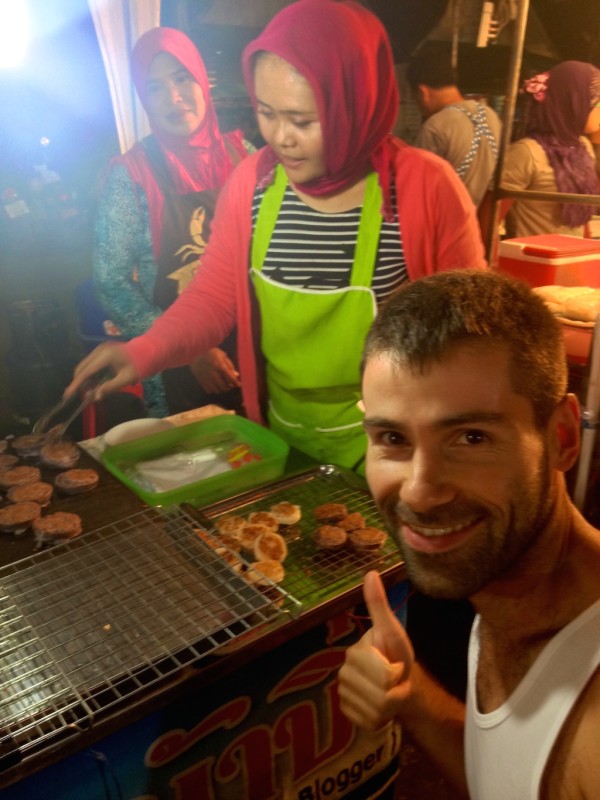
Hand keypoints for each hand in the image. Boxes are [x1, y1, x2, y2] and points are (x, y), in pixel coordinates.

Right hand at [63, 343, 138, 400]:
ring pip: (85, 365)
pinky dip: (90, 374)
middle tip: (82, 396)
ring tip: (90, 391)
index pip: (86, 371)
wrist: (148, 351)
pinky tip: (94, 383)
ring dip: (85, 379)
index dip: (76, 384)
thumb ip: (110, 387)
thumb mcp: (126, 378)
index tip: (67, 395)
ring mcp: (100, 349)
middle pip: (82, 367)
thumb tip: (95, 397)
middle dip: (79, 382)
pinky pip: (91, 363)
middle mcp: (99, 350)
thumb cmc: (139, 365)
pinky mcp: (102, 350)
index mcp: (105, 356)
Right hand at [190, 348, 240, 394]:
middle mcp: (213, 373)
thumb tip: (236, 375)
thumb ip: (230, 365)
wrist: (194, 352)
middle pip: (224, 386)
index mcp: (220, 365)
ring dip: (222, 389)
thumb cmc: (211, 352)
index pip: (230, 378)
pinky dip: (214, 390)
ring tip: (224, 386)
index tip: (239, 385)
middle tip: (231, 385)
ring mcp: (206, 378)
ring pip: (217, 390)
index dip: (236, 383)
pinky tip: (215, 386)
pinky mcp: (200, 380)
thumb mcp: (223, 355)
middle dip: (229, 387)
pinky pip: (209, 390)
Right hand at [338, 570, 414, 730]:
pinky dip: (381, 719)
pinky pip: (369, 722)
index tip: (395, 665)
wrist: (398, 683)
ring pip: (376, 711)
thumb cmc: (396, 654)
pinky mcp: (348, 713)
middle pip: (380, 694)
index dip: (397, 673)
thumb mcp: (392, 630)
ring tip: (389, 694)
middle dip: (395, 691)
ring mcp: (344, 695)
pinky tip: (380, 707)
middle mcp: (343, 674)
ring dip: (390, 706)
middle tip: (394, 682)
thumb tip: (371, 572)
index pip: (384, 674)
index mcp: (353, 653)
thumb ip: (378, 604)